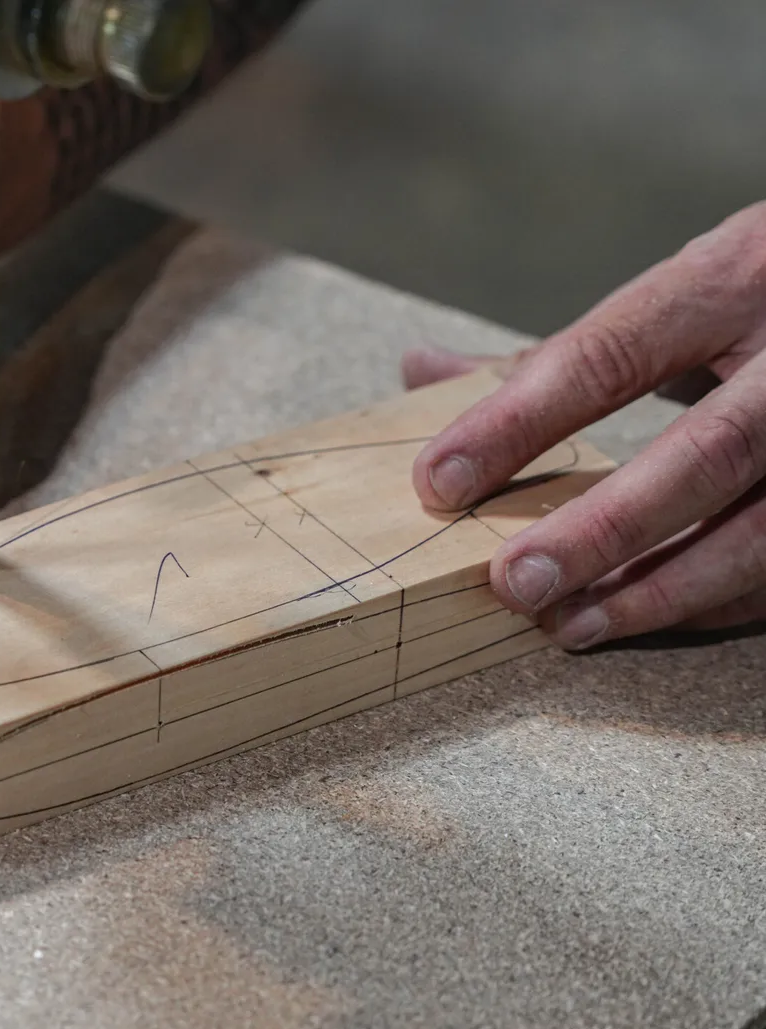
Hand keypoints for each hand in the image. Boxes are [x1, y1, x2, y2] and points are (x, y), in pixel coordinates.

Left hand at [407, 202, 765, 647]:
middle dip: (606, 527)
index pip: (614, 352)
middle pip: (708, 451)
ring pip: (765, 528)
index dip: (521, 420)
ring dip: (663, 588)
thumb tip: (423, 373)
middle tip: (512, 582)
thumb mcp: (688, 288)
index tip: (439, 480)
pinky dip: (718, 600)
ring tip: (566, 625)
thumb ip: (564, 347)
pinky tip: (646, 617)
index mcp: (739, 276)